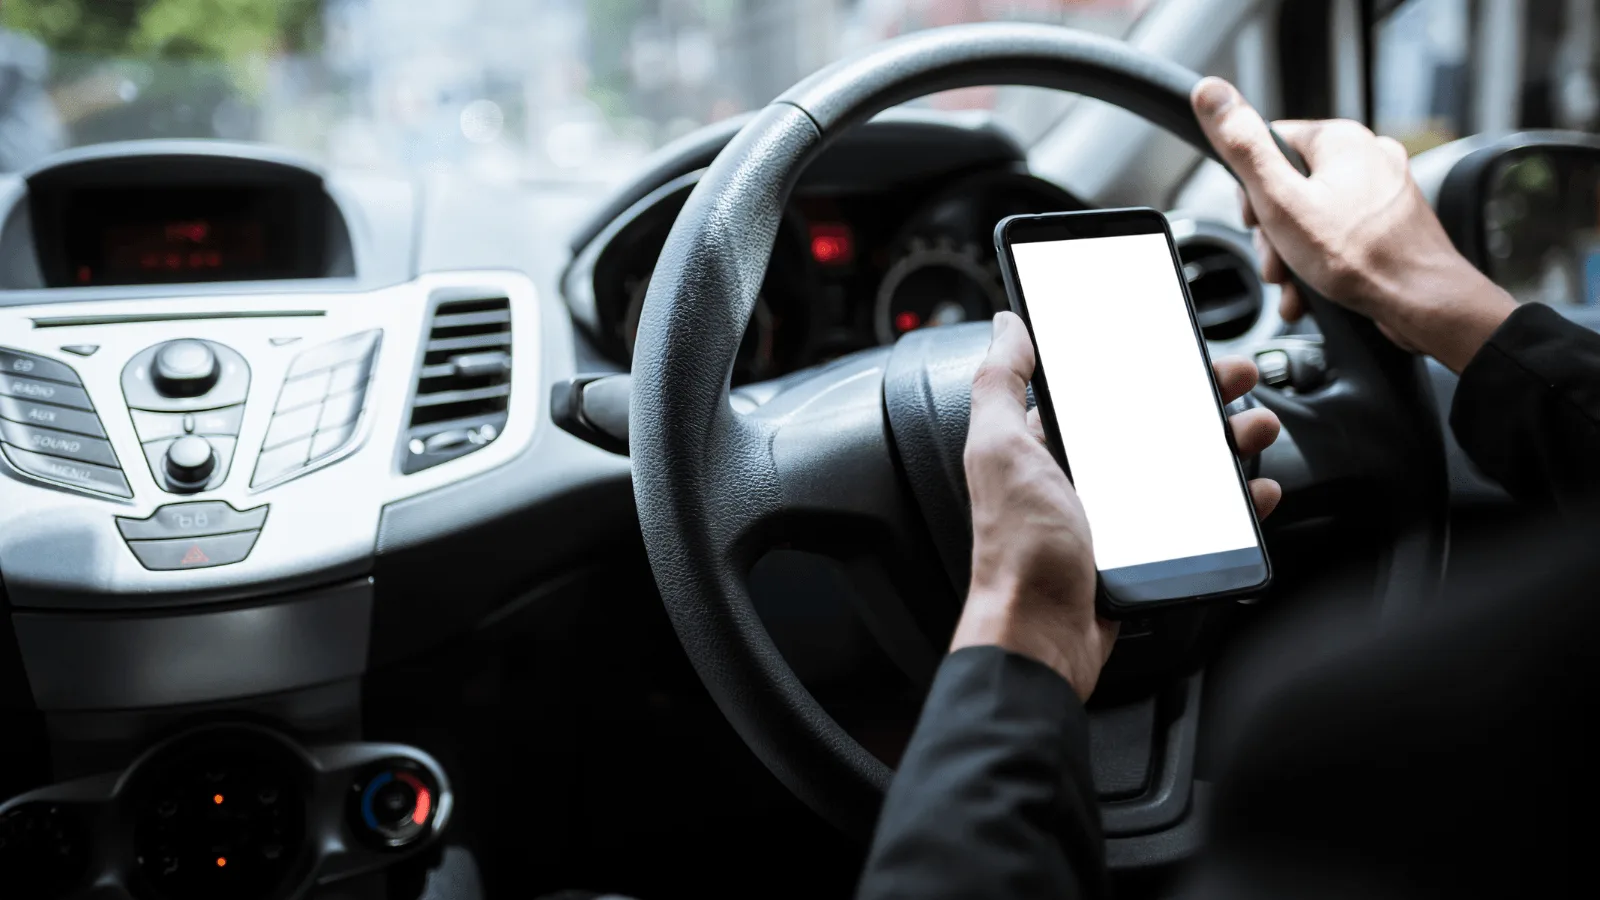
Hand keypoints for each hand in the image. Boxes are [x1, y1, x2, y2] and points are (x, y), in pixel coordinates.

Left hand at [951, 312, 1281, 699]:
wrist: (1043, 636)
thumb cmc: (1017, 550)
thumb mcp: (1000, 451)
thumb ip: (999, 384)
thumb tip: (1006, 326)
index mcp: (1046, 447)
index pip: (1102, 391)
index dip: (1144, 364)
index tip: (1184, 345)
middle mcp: (1083, 477)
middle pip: (1155, 423)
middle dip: (1202, 398)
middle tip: (1238, 382)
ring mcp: (1119, 517)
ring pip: (1187, 467)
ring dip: (1229, 444)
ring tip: (1256, 431)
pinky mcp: (1148, 553)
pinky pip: (1202, 519)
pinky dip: (1236, 503)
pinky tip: (1255, 491)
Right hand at [1190, 77, 1517, 372]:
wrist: (1424, 304)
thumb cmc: (1360, 257)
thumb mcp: (1281, 201)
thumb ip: (1243, 148)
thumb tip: (1211, 92)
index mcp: (1340, 140)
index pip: (1269, 144)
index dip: (1251, 189)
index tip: (1255, 221)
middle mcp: (1367, 156)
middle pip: (1290, 186)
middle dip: (1273, 234)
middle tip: (1276, 263)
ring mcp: (1385, 190)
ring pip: (1314, 216)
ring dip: (1294, 256)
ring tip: (1295, 285)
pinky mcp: (1393, 222)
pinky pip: (1342, 235)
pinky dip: (1323, 262)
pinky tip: (1315, 290)